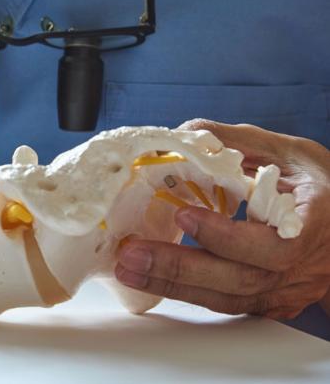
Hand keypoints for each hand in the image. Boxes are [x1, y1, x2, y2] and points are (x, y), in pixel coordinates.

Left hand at [114, 119, 329, 318]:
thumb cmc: (319, 184)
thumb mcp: (287, 152)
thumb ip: (236, 142)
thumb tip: (182, 134)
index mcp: (314, 223)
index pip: (274, 243)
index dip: (227, 236)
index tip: (185, 216)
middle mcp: (301, 267)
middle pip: (240, 278)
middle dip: (180, 267)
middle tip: (132, 252)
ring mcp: (285, 290)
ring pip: (226, 297)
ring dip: (171, 284)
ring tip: (127, 267)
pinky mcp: (267, 302)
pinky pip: (224, 303)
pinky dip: (184, 292)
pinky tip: (149, 279)